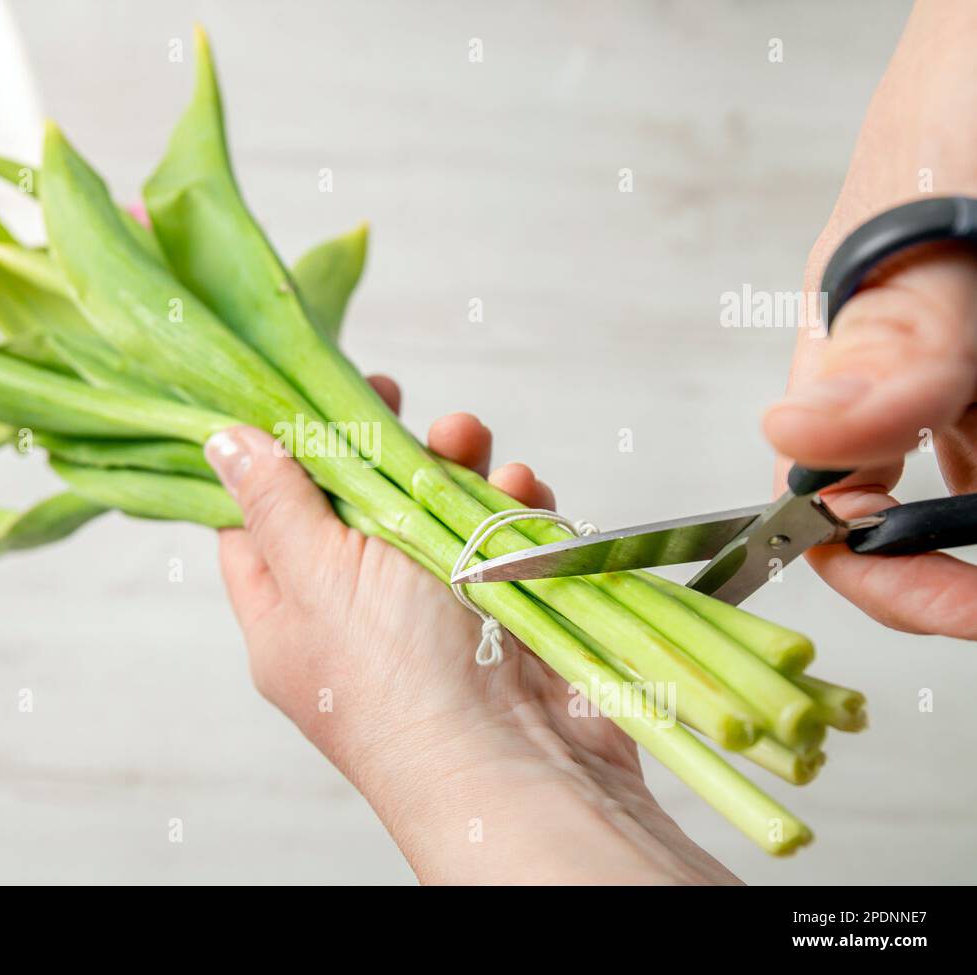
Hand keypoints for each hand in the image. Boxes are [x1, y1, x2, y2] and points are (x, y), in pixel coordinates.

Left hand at [204, 377, 737, 883]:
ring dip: (453, 464)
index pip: (259, 523)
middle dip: (377, 446)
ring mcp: (431, 610)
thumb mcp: (318, 573)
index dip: (275, 455)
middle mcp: (355, 613)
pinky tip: (520, 491)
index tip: (299, 396)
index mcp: (289, 614)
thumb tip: (220, 442)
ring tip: (469, 438)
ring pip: (432, 511)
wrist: (522, 764)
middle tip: (391, 396)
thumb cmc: (402, 679)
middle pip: (354, 503)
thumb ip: (276, 502)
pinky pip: (497, 535)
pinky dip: (509, 506)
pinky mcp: (500, 606)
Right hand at [764, 0, 976, 638]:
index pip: (832, 515)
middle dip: (976, 548)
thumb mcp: (925, 222)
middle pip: (938, 516)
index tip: (967, 605)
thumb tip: (801, 437)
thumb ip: (893, 337)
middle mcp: (922, 390)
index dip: (886, 575)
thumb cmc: (965, 93)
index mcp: (852, 374)